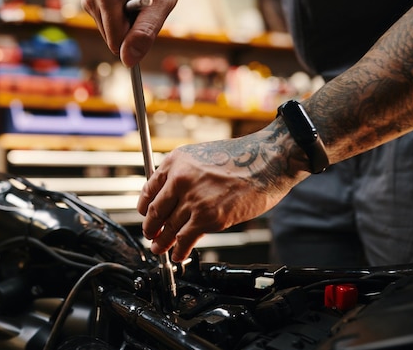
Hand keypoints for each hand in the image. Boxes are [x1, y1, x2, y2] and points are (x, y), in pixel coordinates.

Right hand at [80, 0, 183, 66]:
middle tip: (146, 8)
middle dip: (133, 31)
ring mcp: (89, 0)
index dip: (138, 37)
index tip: (149, 16)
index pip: (116, 41)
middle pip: (112, 40)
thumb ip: (145, 32)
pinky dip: (123, 21)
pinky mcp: (91, 4)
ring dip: (129, 25)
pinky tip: (130, 2)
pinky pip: (109, 28)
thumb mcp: (163, 4)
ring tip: (139, 3)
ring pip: (111, 36)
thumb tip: (127, 60)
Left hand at [137, 127, 309, 261]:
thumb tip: (173, 199)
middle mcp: (180, 178)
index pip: (148, 189)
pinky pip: (185, 239)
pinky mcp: (208, 217)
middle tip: (150, 236)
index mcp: (175, 161)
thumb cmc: (242, 158)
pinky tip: (178, 254)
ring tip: (160, 249)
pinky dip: (179, 250)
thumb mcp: (202, 157)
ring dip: (162, 242)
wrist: (267, 162)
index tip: (145, 216)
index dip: (144, 208)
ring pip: (169, 228)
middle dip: (150, 228)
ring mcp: (193, 199)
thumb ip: (185, 175)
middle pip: (155, 211)